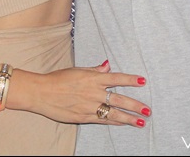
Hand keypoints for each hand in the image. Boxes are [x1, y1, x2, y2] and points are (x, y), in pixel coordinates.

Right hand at [19, 61, 149, 126]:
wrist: (41, 92)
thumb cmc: (58, 79)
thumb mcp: (77, 70)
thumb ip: (94, 70)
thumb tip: (107, 66)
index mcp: (92, 78)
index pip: (116, 78)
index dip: (131, 80)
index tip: (143, 81)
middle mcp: (93, 93)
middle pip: (119, 99)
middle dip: (135, 105)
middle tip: (147, 109)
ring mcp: (89, 106)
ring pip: (113, 113)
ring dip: (128, 118)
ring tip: (140, 121)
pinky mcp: (83, 117)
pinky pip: (102, 120)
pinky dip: (113, 122)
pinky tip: (122, 123)